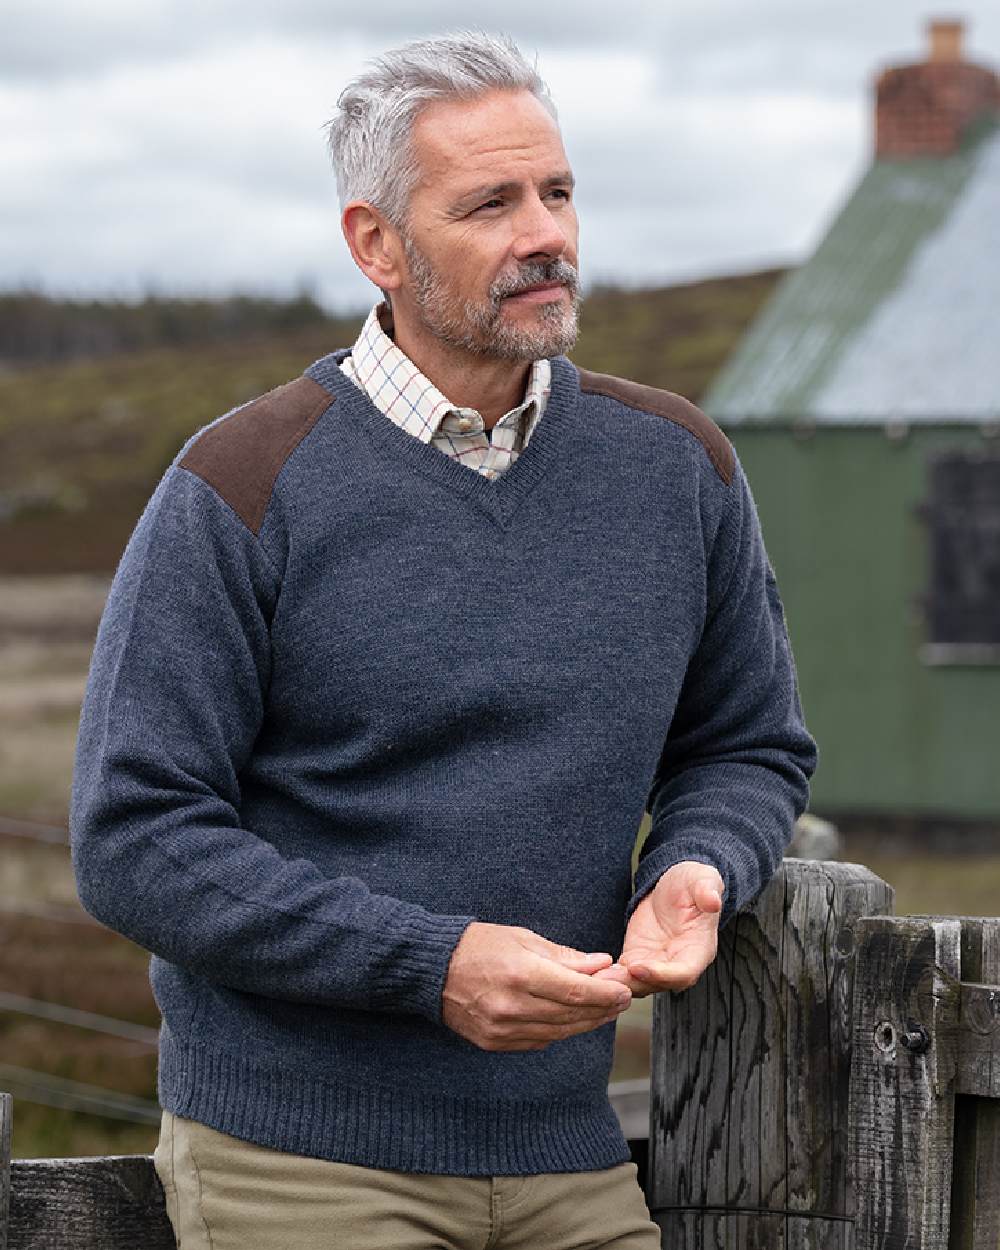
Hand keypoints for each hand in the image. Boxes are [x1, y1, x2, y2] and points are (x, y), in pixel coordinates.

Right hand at [442, 921, 632, 1051]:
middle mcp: (512, 1006)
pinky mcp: (494, 1043)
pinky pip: (539, 1041)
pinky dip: (560, 1031)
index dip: (606, 993)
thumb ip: (564, 956)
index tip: (624, 989)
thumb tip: (602, 964)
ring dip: (586, 1022)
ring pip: (559, 1032)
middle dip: (602, 1008)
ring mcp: (502, 1029)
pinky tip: (572, 1020)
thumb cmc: (479, 945)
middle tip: (622, 999)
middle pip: (572, 1015)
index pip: (576, 991)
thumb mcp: (523, 939)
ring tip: (604, 1009)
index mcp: (521, 974)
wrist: (432, 969)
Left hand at [593, 861, 723, 997]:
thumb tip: (713, 900)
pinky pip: (624, 975)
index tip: (638, 966)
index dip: (662, 974)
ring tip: (596, 977)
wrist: (673, 885)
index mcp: (699, 950)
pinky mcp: (637, 959)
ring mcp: (657, 964)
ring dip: (618, 983)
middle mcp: (678, 963)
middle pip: (657, 985)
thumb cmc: (692, 883)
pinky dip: (610, 976)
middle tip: (609, 978)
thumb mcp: (702, 879)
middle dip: (633, 983)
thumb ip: (707, 889)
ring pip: (638, 984)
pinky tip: (592, 972)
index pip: (683, 973)